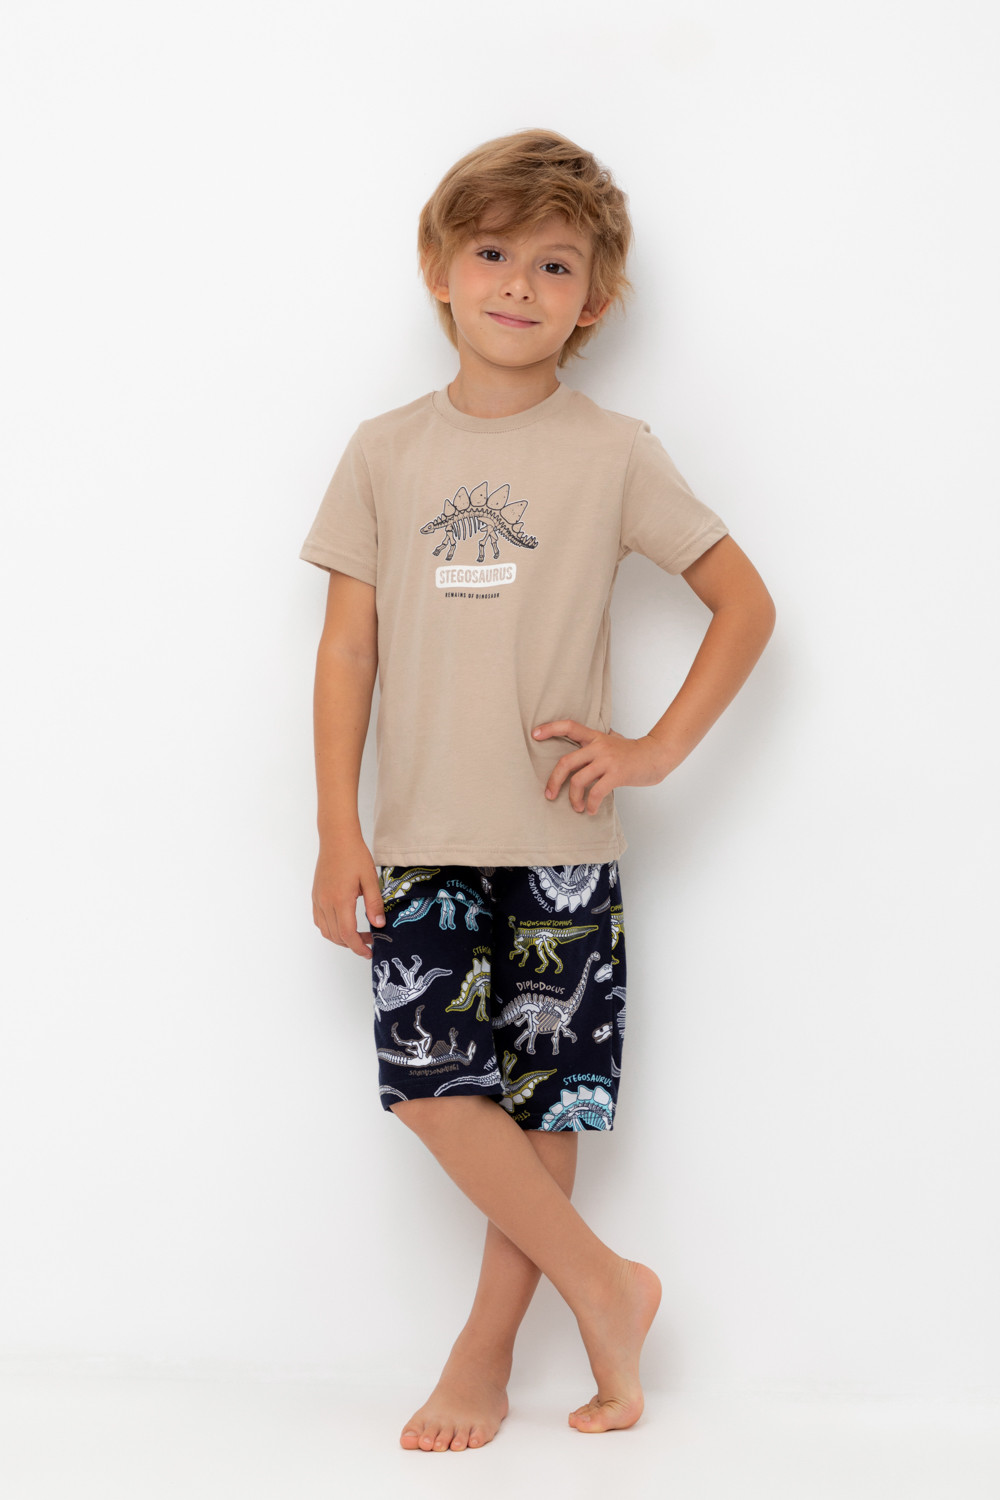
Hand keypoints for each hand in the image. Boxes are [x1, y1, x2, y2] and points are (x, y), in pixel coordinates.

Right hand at [311, 831, 385, 955]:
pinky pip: (319, 920)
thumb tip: (379, 925)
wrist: (336, 838)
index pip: (347, 934)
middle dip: (352, 944)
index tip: (369, 952)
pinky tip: (343, 924)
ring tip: (358, 935)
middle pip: (336, 936)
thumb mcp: (370, 879)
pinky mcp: (315, 896)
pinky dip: (330, 929)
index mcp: (340, 900)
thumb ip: (375, 904)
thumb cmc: (354, 855)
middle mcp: (325, 903)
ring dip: (341, 938)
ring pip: (326, 931)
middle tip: (369, 941)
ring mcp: (318, 900)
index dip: (358, 947)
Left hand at [532, 720, 669, 814]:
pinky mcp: (617, 774)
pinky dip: (590, 804)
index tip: (534, 734)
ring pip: (578, 780)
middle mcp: (599, 746)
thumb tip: (583, 746)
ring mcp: (607, 760)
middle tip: (549, 795)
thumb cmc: (633, 752)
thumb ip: (597, 742)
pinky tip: (590, 810)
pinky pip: (596, 792)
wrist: (657, 755)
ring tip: (576, 807)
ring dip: (573, 798)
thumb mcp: (613, 740)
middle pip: (566, 762)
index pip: (569, 726)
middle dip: (554, 781)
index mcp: (595, 737)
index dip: (550, 729)